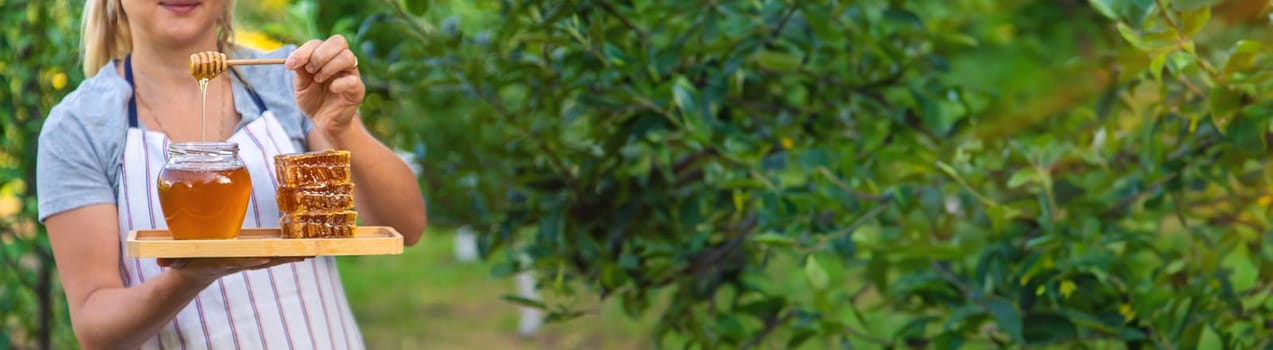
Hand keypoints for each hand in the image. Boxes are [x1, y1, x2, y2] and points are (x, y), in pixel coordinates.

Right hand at [158, 257, 308, 284]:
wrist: (195, 273)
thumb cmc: (185, 262)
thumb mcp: (176, 260)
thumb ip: (169, 259)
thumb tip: (158, 259)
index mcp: (225, 261)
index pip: (243, 260)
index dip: (256, 259)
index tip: (269, 255)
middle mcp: (241, 261)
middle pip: (267, 259)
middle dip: (285, 257)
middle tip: (307, 253)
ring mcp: (248, 259)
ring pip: (275, 257)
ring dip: (293, 254)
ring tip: (315, 250)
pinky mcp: (253, 255)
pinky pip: (274, 253)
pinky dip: (289, 251)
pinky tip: (306, 248)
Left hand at [285, 34, 364, 137]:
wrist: (323, 122)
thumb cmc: (313, 100)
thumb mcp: (300, 84)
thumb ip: (299, 70)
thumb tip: (293, 60)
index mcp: (327, 56)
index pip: (319, 42)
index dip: (304, 50)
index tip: (291, 65)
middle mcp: (341, 61)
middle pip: (338, 41)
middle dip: (320, 55)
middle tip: (310, 71)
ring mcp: (351, 74)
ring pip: (348, 57)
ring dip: (328, 67)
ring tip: (318, 80)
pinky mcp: (357, 89)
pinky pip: (352, 80)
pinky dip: (338, 83)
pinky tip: (331, 90)